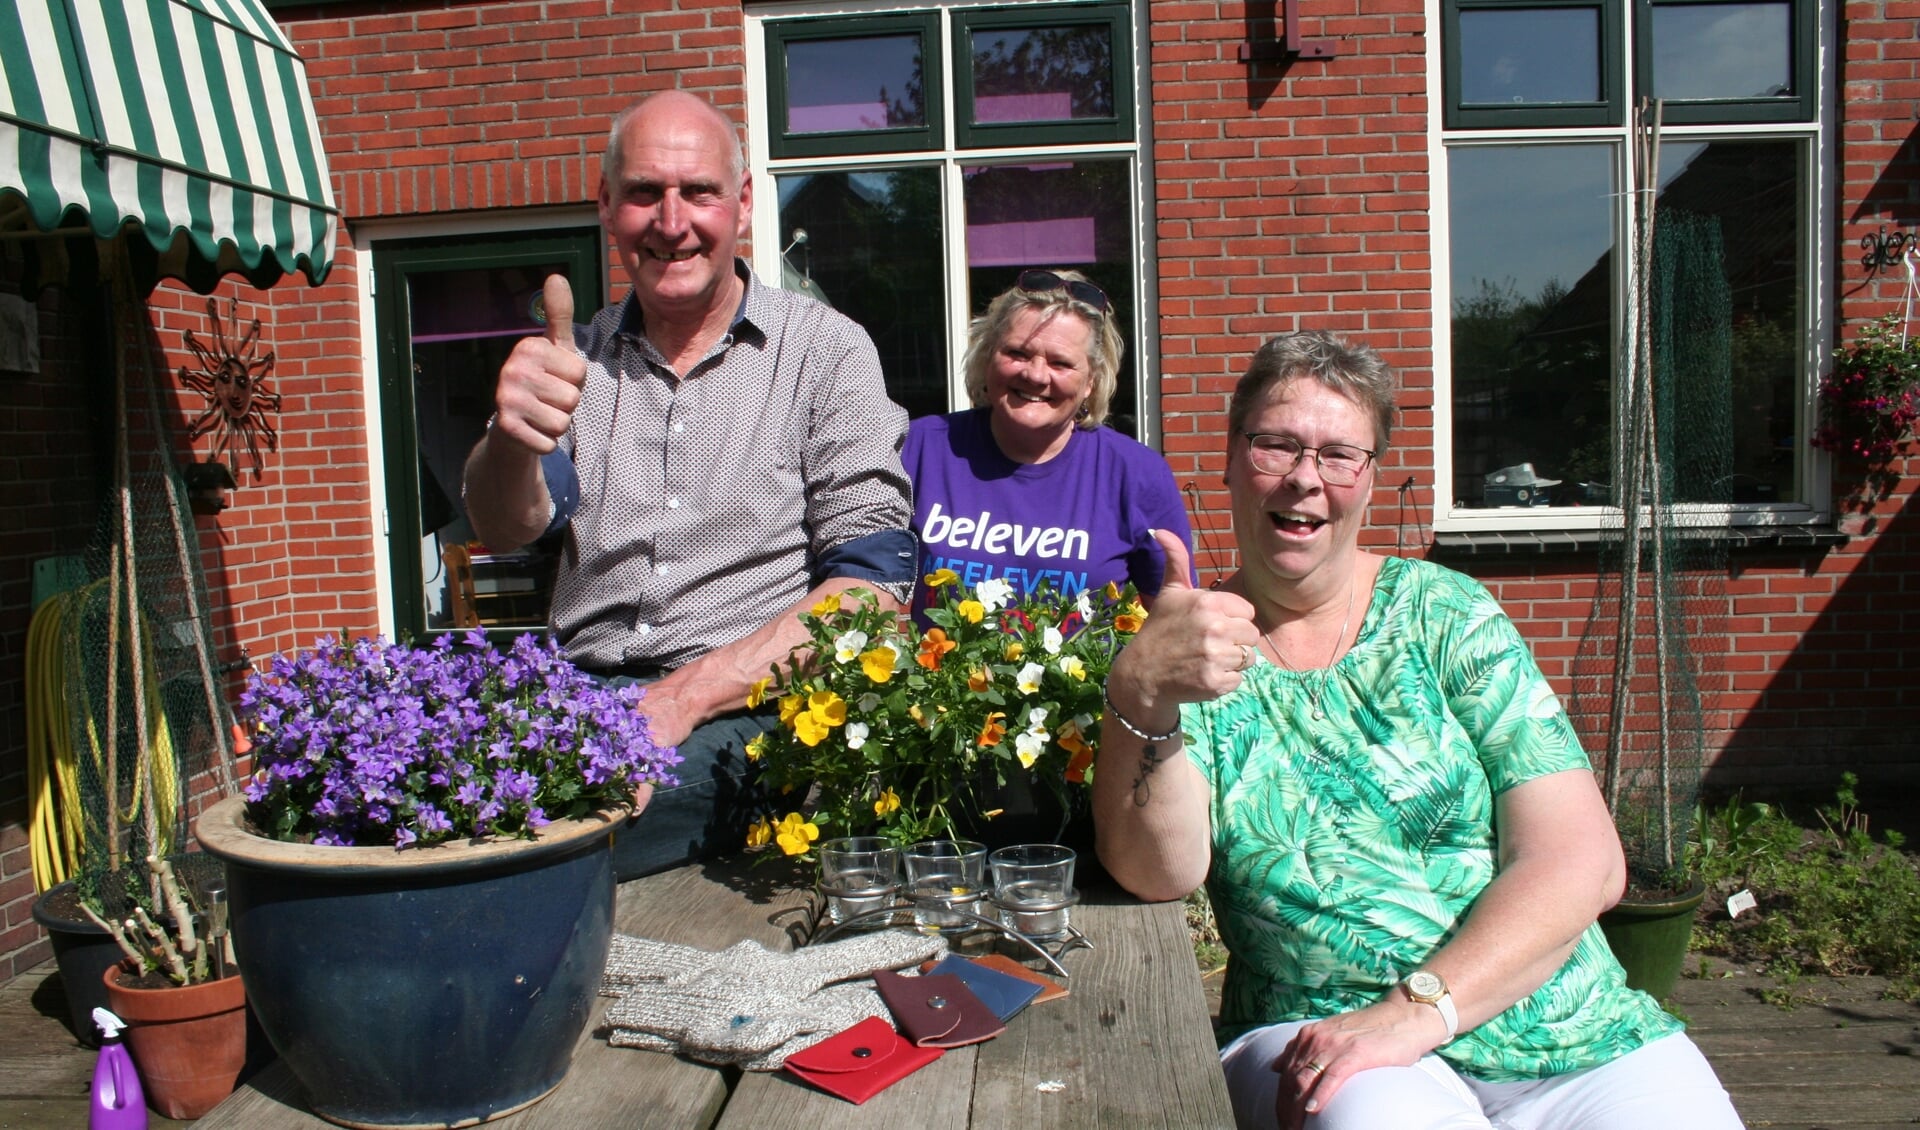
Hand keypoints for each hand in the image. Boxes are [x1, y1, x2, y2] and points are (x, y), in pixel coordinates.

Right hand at [490, 274, 587, 453]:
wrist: (511, 426)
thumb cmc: (542, 382)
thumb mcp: (555, 348)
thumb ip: (559, 315)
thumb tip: (556, 276)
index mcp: (528, 348)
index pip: (579, 372)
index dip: (574, 381)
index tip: (555, 379)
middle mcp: (512, 370)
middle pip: (572, 398)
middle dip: (566, 405)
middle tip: (547, 400)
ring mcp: (506, 399)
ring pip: (562, 422)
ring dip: (557, 424)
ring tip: (540, 414)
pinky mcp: (506, 428)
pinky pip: (549, 443)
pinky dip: (546, 443)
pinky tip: (532, 432)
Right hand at [1108, 530, 1261, 713]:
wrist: (1142, 675)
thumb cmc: (1160, 631)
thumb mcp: (1169, 593)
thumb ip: (1175, 560)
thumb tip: (1159, 530)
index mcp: (1208, 602)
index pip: (1247, 612)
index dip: (1232, 619)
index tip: (1210, 626)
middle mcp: (1214, 627)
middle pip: (1252, 635)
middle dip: (1235, 641)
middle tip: (1208, 645)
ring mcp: (1215, 656)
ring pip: (1248, 658)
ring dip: (1231, 662)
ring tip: (1206, 660)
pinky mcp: (1216, 682)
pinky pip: (1239, 680)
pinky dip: (1224, 681)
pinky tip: (1204, 675)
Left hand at [1270, 999, 1445, 1129]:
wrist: (1402, 1018)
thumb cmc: (1368, 1032)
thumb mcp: (1329, 1034)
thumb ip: (1304, 1049)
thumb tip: (1275, 1066)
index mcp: (1307, 1036)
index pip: (1285, 1073)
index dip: (1280, 1100)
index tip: (1281, 1119)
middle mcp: (1315, 1039)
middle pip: (1291, 1080)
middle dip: (1285, 1109)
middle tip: (1287, 1128)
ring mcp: (1334, 1046)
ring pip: (1306, 1080)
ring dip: (1296, 1108)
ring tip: (1296, 1128)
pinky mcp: (1355, 1053)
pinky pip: (1332, 1077)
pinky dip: (1320, 1095)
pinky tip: (1312, 1109)